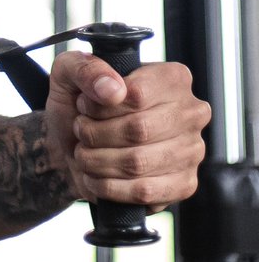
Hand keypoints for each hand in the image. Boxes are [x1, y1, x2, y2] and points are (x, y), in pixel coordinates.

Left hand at [44, 51, 209, 209]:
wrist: (71, 144)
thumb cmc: (78, 104)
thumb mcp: (69, 71)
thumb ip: (86, 69)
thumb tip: (113, 90)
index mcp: (172, 77)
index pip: (137, 94)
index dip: (100, 105)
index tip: (83, 105)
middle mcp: (190, 112)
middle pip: (139, 129)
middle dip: (96, 134)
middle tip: (81, 130)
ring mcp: (192, 151)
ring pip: (139, 163)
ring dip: (98, 160)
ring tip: (85, 152)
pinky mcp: (184, 184)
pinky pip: (144, 192)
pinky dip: (109, 186)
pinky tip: (96, 176)